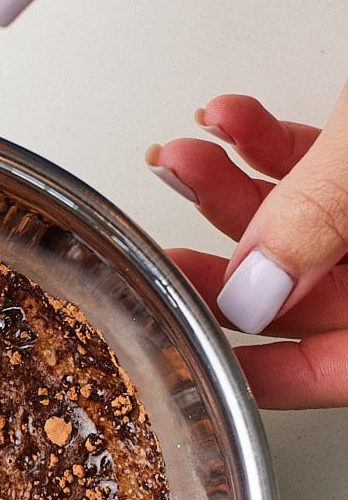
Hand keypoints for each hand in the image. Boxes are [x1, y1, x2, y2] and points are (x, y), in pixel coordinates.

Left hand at [147, 87, 347, 408]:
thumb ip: (320, 214)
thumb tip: (253, 285)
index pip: (337, 370)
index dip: (264, 378)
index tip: (193, 360)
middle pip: (311, 295)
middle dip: (229, 266)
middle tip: (168, 254)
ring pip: (306, 227)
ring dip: (233, 191)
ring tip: (184, 160)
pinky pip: (321, 170)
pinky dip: (268, 146)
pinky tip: (228, 121)